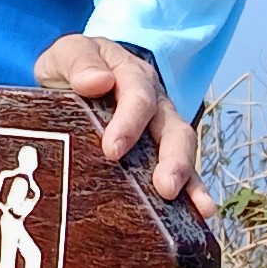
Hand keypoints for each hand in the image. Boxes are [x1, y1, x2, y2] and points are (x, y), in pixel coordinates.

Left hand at [33, 32, 215, 219]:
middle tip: (165, 187)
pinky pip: (182, 171)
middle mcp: (154, 101)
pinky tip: (201, 214)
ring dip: (188, 177)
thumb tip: (97, 81)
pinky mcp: (160, 151)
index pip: (137, 95)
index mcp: (131, 74)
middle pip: (172, 127)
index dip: (129, 122)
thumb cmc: (70, 68)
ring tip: (194, 206)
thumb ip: (78, 62)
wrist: (71, 79)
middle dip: (172, 158)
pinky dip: (194, 192)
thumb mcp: (65, 54)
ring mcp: (161, 127)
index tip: (112, 150)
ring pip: (183, 149)